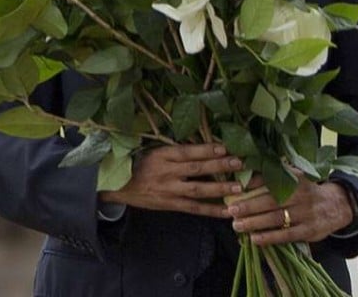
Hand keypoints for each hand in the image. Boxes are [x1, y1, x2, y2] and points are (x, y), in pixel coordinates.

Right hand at [99, 144, 243, 217]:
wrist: (118, 185)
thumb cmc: (142, 164)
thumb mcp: (157, 151)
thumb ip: (179, 151)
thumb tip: (210, 146)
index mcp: (163, 156)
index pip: (188, 151)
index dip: (206, 149)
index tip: (225, 147)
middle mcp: (167, 172)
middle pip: (196, 169)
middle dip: (219, 166)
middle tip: (239, 163)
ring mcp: (169, 190)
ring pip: (197, 190)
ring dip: (219, 189)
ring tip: (238, 188)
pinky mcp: (169, 205)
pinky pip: (193, 208)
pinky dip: (211, 210)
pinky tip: (226, 211)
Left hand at [227, 175, 354, 246]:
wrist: (337, 205)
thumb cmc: (308, 191)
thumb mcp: (297, 177)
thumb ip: (276, 174)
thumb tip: (247, 170)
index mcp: (297, 179)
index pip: (273, 179)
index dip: (254, 183)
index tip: (236, 186)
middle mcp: (302, 195)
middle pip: (272, 200)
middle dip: (250, 205)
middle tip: (231, 209)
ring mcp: (306, 213)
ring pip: (277, 218)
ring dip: (255, 222)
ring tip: (237, 225)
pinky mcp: (308, 230)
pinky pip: (286, 235)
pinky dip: (269, 237)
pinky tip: (254, 239)